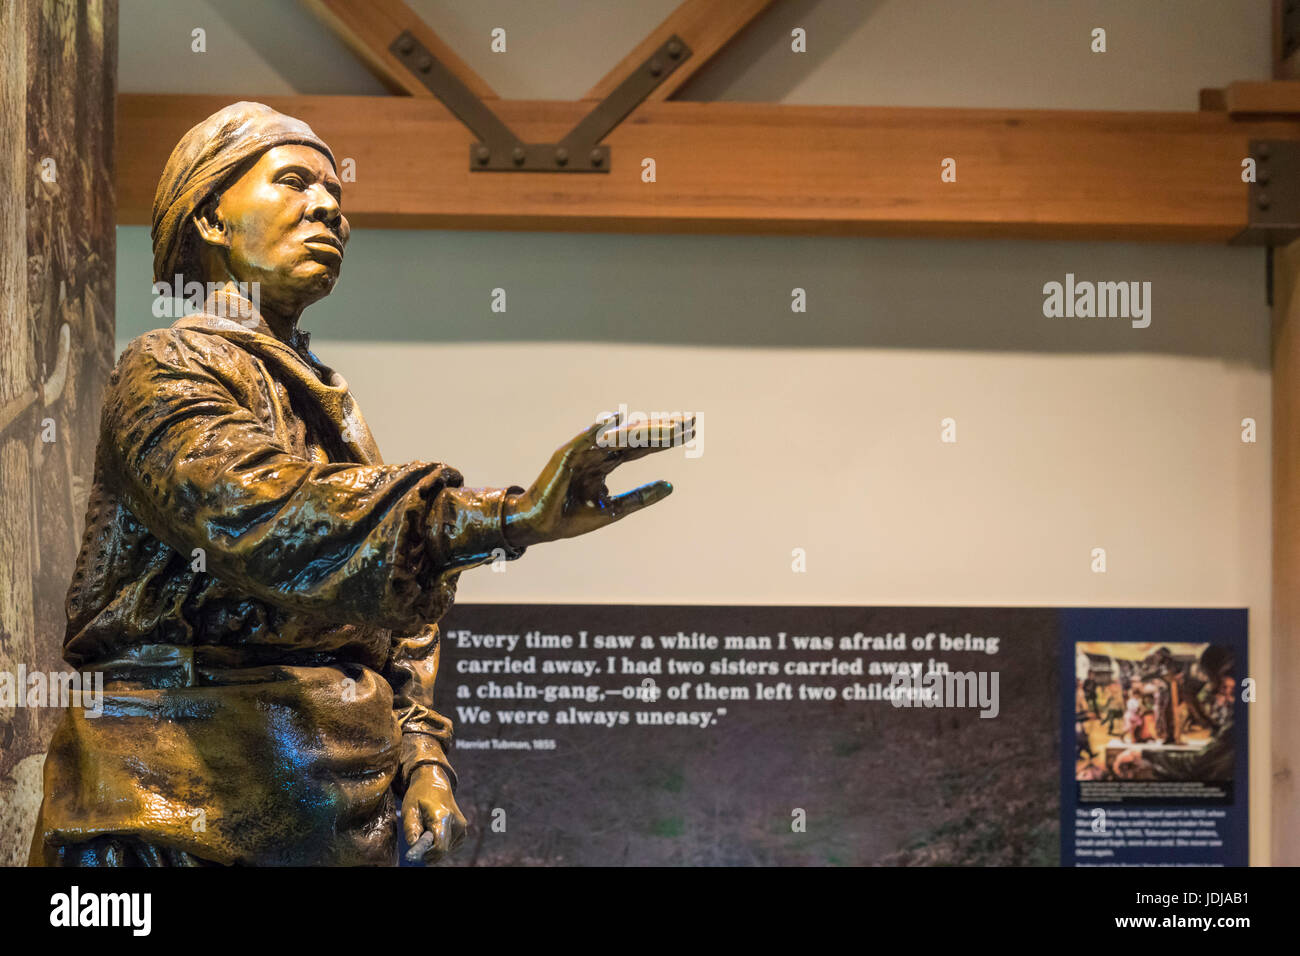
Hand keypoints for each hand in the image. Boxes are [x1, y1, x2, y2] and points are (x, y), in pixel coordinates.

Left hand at [401, 764, 466, 864]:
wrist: (435, 783)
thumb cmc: (419, 796)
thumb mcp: (409, 809)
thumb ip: (410, 828)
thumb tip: (413, 845)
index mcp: (443, 816)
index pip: (440, 847)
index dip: (426, 855)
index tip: (413, 855)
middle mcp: (457, 823)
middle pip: (443, 851)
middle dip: (428, 851)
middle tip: (417, 839)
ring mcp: (462, 827)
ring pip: (445, 851)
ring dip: (433, 847)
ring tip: (427, 829)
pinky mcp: (463, 831)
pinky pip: (449, 847)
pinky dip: (440, 845)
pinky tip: (434, 832)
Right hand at [503, 411, 693, 548]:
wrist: (542, 527)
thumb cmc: (573, 518)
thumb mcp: (615, 508)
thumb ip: (641, 496)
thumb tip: (671, 485)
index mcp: (606, 464)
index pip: (641, 447)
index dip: (665, 440)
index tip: (691, 432)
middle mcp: (597, 454)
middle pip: (635, 437)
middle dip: (662, 430)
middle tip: (690, 422)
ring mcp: (582, 452)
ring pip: (618, 437)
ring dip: (642, 429)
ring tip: (667, 424)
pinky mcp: (566, 456)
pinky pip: (584, 441)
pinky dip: (598, 430)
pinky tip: (616, 420)